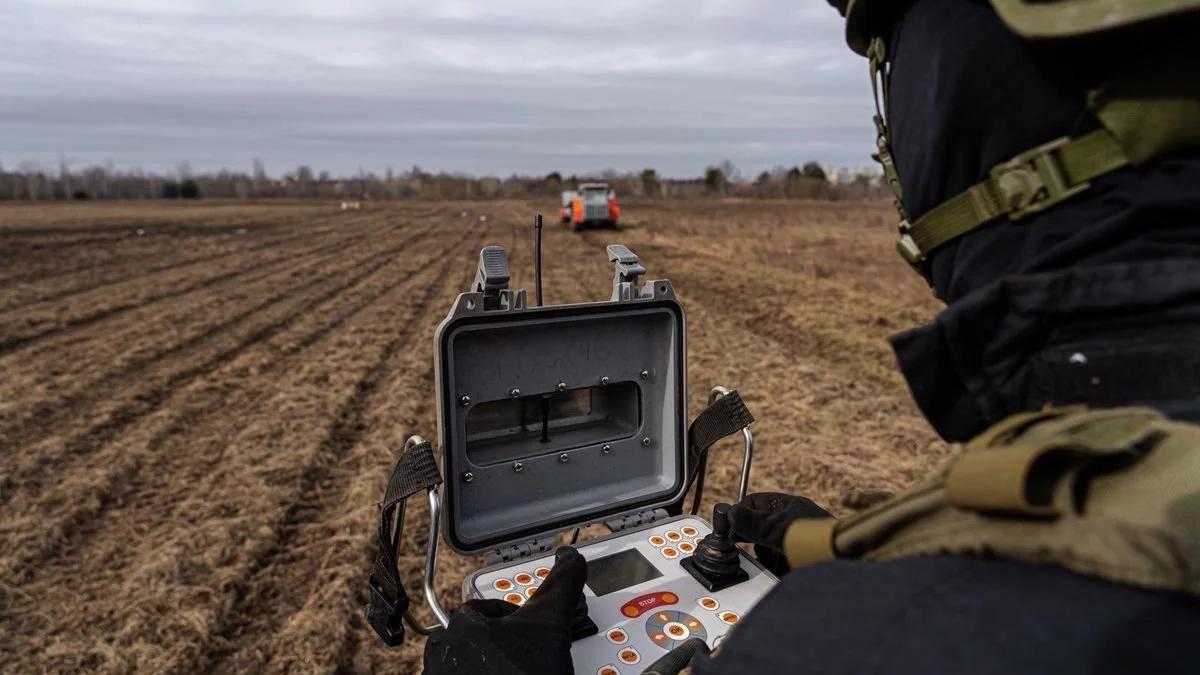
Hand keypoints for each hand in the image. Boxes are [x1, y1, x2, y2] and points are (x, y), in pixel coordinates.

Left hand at [423, 546, 586, 674]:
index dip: (510, 617)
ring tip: (520, 672)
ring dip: (489, 666)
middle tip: (526, 656)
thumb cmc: (522, 674)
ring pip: (466, 666)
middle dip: (500, 644)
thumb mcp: (549, 625)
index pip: (480, 610)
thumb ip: (560, 586)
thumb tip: (570, 558)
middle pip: (473, 639)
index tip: (527, 630)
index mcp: (458, 628)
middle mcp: (441, 657)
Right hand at [727, 492, 830, 575]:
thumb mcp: (779, 529)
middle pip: (759, 527)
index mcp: (787, 506)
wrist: (843, 562)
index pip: (754, 504)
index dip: (739, 514)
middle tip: (740, 545)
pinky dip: (774, 566)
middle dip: (751, 538)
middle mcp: (792, 521)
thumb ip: (753, 523)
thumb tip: (730, 514)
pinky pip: (778, 562)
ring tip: (768, 558)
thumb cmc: (817, 539)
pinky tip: (778, 569)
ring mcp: (796, 541)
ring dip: (764, 555)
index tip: (728, 528)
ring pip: (768, 547)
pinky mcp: (799, 560)